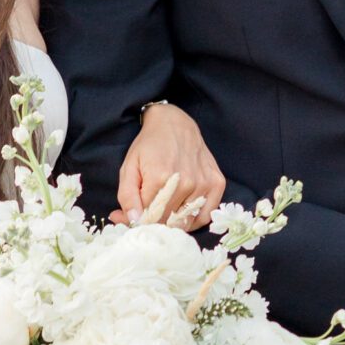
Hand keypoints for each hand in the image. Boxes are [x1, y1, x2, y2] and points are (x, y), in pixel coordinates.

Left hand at [114, 103, 224, 229]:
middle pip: (167, 221)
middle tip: (149, 212)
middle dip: (154, 221)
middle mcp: (185, 183)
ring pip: (185, 221)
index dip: (138, 220)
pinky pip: (205, 216)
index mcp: (160, 179)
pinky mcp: (216, 183)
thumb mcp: (129, 168)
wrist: (174, 123)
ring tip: (166, 207)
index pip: (148, 218)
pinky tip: (183, 211)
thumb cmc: (149, 146)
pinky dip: (193, 220)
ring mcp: (203, 183)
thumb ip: (127, 197)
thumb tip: (133, 221)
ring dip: (173, 220)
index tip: (134, 216)